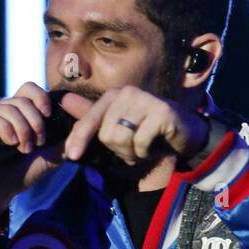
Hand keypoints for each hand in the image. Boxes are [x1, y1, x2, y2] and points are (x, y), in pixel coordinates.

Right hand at [0, 81, 93, 223]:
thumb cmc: (22, 174)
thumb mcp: (51, 156)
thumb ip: (65, 139)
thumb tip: (83, 123)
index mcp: (17, 113)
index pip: (29, 89)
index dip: (41, 97)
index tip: (48, 115)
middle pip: (22, 100)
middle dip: (35, 122)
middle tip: (37, 143)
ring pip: (7, 108)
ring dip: (22, 130)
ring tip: (23, 150)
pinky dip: (4, 128)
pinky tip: (10, 144)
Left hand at [59, 86, 209, 166]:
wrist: (183, 134)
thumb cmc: (147, 132)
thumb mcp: (116, 128)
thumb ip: (91, 117)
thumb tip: (65, 101)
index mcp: (113, 96)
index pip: (89, 119)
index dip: (80, 138)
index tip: (72, 156)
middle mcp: (127, 93)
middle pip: (106, 134)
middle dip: (118, 150)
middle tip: (133, 148)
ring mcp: (145, 100)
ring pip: (122, 138)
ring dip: (132, 152)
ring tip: (143, 146)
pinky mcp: (161, 111)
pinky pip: (141, 142)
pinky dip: (146, 151)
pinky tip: (155, 144)